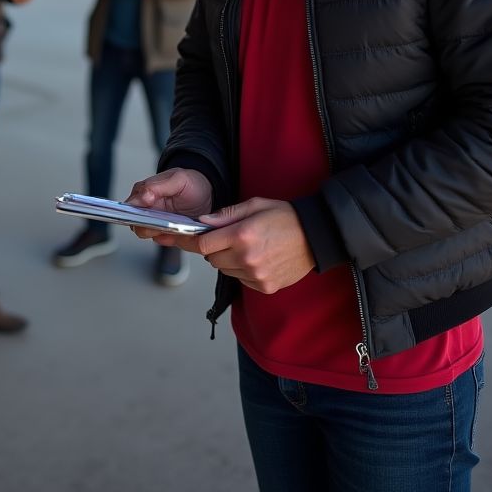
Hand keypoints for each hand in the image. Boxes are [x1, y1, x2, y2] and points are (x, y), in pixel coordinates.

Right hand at [124, 168, 213, 239]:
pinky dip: (169, 240)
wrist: (210, 193)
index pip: (129, 207)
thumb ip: (157, 186)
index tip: (145, 215)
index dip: (134, 212)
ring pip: (148, 233)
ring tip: (172, 228)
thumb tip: (141, 197)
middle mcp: (148, 209)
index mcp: (145, 193)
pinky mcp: (168, 233)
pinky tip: (178, 234)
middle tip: (162, 223)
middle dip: (147, 225)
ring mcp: (157, 222)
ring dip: (159, 232)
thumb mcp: (178, 179)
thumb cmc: (192, 183)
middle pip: (135, 223)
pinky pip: (163, 240)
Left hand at [148, 197, 314, 291]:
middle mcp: (247, 258)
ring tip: (246, 246)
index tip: (175, 239)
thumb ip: (225, 215)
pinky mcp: (264, 286)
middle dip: (212, 248)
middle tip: (227, 237)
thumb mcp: (254, 205)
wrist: (316, 237)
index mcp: (242, 235)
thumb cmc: (284, 216)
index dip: (189, 241)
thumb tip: (201, 223)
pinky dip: (241, 270)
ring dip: (227, 259)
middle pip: (211, 258)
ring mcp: (256, 275)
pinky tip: (257, 257)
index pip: (203, 244)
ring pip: (224, 270)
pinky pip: (240, 279)